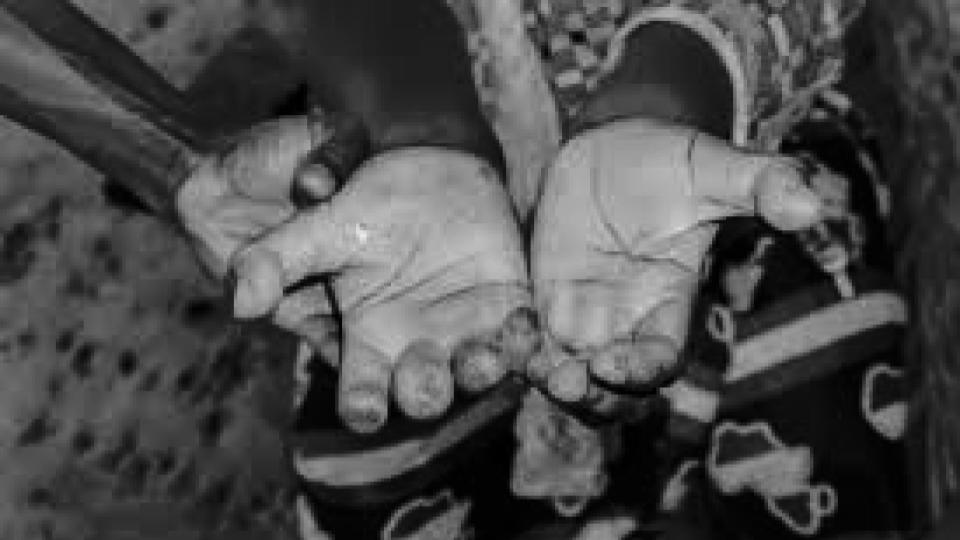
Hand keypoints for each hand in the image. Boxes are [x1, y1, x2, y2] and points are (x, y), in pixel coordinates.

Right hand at [181, 124, 534, 432]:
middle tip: (427, 372)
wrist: (422, 163)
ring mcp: (465, 327)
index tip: (368, 408)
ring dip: (483, 372)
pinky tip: (525, 329)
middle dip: (427, 392)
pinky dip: (526, 339)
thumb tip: (241, 304)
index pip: (364, 392)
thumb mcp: (315, 228)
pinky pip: (520, 335)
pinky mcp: (506, 304)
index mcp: (368, 340)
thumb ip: (276, 260)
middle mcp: (418, 345)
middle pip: (423, 391)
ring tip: (485, 356)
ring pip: (476, 370)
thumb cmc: (360, 202)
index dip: (366, 406)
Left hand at [531, 118, 821, 403]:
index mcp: (668, 304)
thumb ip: (760, 186)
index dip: (639, 373)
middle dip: (591, 397)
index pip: (659, 360)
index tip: (611, 365)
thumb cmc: (671, 159)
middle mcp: (624, 320)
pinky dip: (515, 348)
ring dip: (548, 381)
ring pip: (567, 374)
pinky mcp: (543, 297)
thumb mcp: (715, 168)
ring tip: (527, 364)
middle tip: (564, 382)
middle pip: (611, 388)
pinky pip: (528, 340)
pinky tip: (502, 335)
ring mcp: (581, 312)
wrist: (614, 141)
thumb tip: (813, 205)